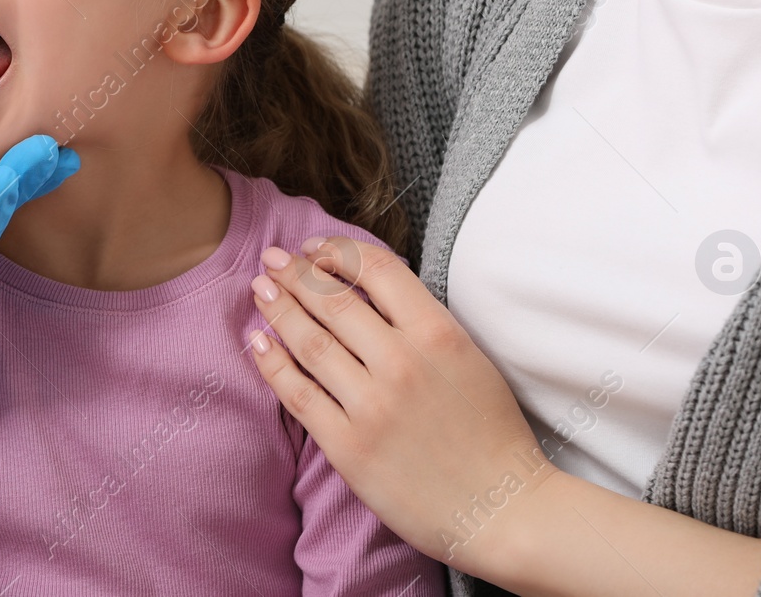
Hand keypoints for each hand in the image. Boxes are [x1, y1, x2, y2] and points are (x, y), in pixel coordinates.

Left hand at [246, 236, 550, 572]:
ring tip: (260, 290)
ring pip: (309, 341)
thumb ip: (424, 324)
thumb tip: (371, 292)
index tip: (314, 247)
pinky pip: (297, 394)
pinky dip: (272, 363)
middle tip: (272, 259)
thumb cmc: (492, 436)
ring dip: (278, 308)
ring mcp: (372, 406)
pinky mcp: (349, 447)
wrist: (502, 511)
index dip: (337, 251)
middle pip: (333, 299)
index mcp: (438, 334)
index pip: (377, 268)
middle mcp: (401, 363)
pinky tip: (258, 341)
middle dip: (296, 272)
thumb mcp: (470, 359)